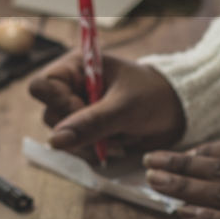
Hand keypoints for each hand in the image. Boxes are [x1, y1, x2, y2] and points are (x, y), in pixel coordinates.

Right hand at [29, 52, 185, 157]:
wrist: (176, 112)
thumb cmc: (153, 96)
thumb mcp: (124, 107)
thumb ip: (91, 123)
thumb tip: (55, 141)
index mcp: (77, 67)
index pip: (42, 86)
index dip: (58, 102)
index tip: (83, 109)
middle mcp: (72, 88)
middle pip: (50, 115)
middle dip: (78, 128)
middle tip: (107, 128)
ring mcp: (78, 110)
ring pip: (62, 136)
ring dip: (89, 143)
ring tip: (117, 137)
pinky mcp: (87, 130)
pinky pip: (76, 148)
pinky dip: (95, 151)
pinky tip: (116, 144)